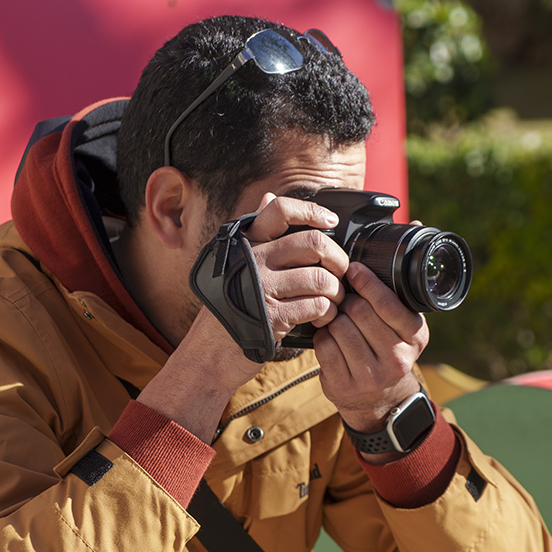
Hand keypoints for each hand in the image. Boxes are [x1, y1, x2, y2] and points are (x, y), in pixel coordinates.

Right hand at [137, 194, 350, 442]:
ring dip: (336, 292)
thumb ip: (257, 234)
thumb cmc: (230, 309)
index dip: (311, 211)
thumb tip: (268, 197)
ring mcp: (261, 288)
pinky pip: (317, 306)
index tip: (331, 219)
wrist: (209, 355)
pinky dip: (328, 313)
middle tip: (342, 273)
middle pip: (313, 243)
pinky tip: (323, 319)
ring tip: (334, 301)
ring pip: (320, 277)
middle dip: (338, 259)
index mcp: (245, 243)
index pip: (280, 211)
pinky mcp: (272, 316)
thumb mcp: (235, 265)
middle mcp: (252, 260)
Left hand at [314, 260, 428, 456]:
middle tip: (343, 296)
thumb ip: (400, 281)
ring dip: (333, 319)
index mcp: (416, 336)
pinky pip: (324, 347)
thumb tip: (416, 223)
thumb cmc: (387, 346)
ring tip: (337, 318)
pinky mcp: (345, 386)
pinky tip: (329, 338)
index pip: (390, 305)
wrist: (379, 401)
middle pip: (360, 313)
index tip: (355, 269)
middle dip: (348, 301)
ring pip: (340, 328)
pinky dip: (322, 338)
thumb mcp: (403, 320)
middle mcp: (398, 359)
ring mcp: (371, 376)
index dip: (369, 284)